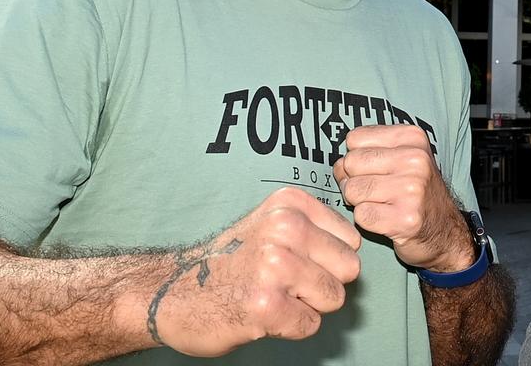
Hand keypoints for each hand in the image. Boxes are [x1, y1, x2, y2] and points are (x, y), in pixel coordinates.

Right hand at [148, 187, 361, 356]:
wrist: (174, 292)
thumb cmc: (232, 261)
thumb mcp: (272, 223)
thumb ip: (314, 228)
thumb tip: (356, 247)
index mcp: (290, 205)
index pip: (351, 240)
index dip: (329, 258)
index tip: (298, 261)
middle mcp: (285, 229)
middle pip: (350, 269)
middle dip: (324, 282)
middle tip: (288, 283)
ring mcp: (276, 266)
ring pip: (334, 297)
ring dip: (308, 305)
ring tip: (275, 295)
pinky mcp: (266, 305)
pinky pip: (310, 324)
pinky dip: (291, 326)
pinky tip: (264, 313)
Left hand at [334, 124, 471, 272]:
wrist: (446, 231)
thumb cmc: (416, 192)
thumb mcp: (402, 158)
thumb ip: (369, 151)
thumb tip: (338, 165)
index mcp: (412, 138)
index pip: (354, 138)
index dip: (356, 158)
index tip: (374, 170)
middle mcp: (415, 160)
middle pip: (350, 163)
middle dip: (354, 180)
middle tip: (376, 191)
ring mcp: (412, 190)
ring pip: (352, 190)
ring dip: (360, 202)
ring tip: (382, 204)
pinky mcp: (406, 219)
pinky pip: (361, 215)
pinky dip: (367, 221)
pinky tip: (386, 220)